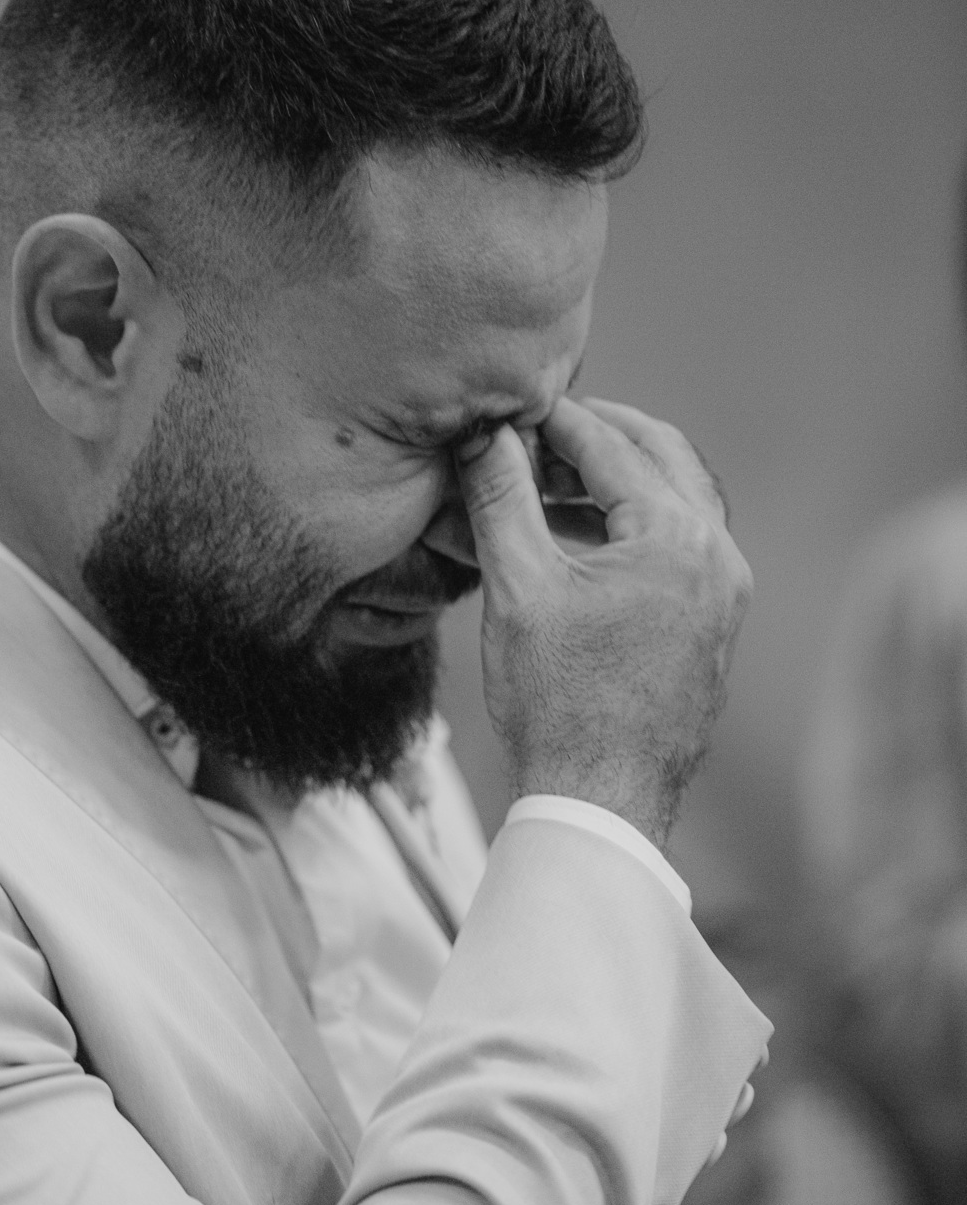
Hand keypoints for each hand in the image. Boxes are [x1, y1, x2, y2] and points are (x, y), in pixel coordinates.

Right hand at [455, 397, 751, 848]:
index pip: (613, 446)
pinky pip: (680, 546)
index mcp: (677, 538)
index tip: (514, 404)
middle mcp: (718, 557)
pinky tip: (578, 537)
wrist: (600, 800)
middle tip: (542, 426)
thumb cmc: (558, 700)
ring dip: (618, 479)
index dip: (556, 419)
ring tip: (551, 479)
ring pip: (676, 500)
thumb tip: (481, 432)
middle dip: (601, 435)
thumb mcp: (518, 587)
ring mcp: (723, 594)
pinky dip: (634, 524)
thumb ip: (501, 497)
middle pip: (663, 457)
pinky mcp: (713, 624)